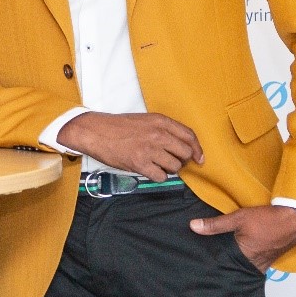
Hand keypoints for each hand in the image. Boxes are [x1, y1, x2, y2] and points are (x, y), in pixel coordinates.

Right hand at [56, 112, 203, 179]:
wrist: (96, 132)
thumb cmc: (119, 126)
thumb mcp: (145, 120)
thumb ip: (164, 129)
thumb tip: (182, 146)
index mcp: (160, 121)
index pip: (189, 136)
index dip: (197, 149)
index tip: (199, 158)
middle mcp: (158, 135)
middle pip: (185, 153)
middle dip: (181, 160)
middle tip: (172, 161)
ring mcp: (149, 150)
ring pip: (174, 167)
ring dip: (169, 169)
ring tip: (156, 164)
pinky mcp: (140, 164)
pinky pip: (161, 176)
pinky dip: (157, 176)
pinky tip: (149, 170)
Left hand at [190, 205, 295, 272]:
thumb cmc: (268, 218)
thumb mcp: (238, 218)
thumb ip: (215, 224)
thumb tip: (193, 226)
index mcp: (245, 256)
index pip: (225, 264)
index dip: (216, 260)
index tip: (204, 259)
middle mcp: (256, 263)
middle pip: (236, 264)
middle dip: (227, 260)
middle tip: (212, 256)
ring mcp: (266, 261)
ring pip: (247, 261)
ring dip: (240, 257)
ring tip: (228, 251)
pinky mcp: (274, 255)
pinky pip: (258, 257)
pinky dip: (252, 253)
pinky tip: (247, 246)